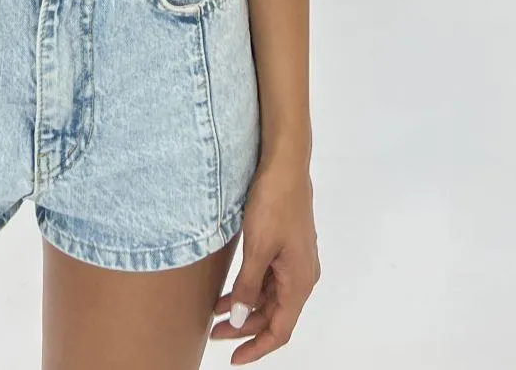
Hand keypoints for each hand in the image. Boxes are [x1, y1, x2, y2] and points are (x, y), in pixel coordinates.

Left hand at [209, 159, 319, 362]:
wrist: (284, 165)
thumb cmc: (274, 203)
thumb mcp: (257, 248)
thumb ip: (248, 287)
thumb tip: (238, 319)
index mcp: (299, 282)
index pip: (280, 329)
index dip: (257, 347)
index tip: (234, 359)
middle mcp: (301, 276)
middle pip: (274, 315)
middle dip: (244, 328)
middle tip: (214, 334)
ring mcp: (295, 261)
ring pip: (269, 297)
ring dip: (244, 307)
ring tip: (215, 314)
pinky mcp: (286, 248)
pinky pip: (268, 279)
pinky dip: (249, 288)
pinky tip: (228, 290)